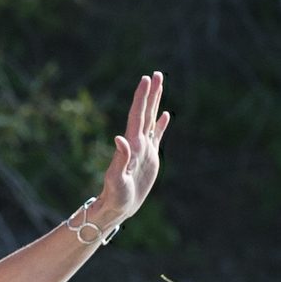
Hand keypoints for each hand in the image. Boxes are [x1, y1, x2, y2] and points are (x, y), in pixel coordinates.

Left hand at [94, 71, 168, 226]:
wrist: (117, 207)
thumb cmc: (115, 197)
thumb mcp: (116, 179)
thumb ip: (119, 159)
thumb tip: (120, 138)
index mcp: (132, 145)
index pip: (137, 116)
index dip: (141, 97)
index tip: (146, 79)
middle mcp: (138, 143)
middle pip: (145, 113)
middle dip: (150, 93)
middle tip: (155, 74)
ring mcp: (144, 149)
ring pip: (151, 120)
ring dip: (155, 103)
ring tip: (159, 85)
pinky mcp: (150, 158)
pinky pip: (157, 136)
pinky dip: (161, 124)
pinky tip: (165, 114)